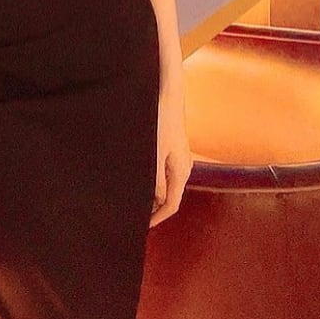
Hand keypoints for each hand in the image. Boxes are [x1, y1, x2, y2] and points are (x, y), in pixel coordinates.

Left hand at [149, 90, 191, 227]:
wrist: (167, 94)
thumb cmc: (160, 120)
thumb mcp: (155, 151)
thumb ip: (155, 178)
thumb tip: (156, 200)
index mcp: (181, 171)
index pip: (172, 204)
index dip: (157, 217)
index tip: (143, 227)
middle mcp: (183, 167)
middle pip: (171, 196)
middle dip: (155, 208)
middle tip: (136, 216)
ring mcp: (179, 158)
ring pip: (168, 185)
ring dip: (154, 195)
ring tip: (136, 200)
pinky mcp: (174, 149)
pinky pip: (166, 173)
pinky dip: (155, 182)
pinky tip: (141, 179)